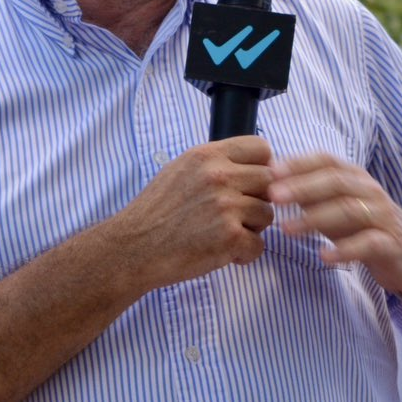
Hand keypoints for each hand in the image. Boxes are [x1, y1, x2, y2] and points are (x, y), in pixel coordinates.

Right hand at [107, 137, 273, 287]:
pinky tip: (221, 252)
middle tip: (235, 215)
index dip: (261, 166)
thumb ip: (214, 164)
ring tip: (223, 234)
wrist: (134, 247)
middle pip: (268, 182)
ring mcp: (226, 207)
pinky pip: (259, 245)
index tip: (250, 183)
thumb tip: (247, 167)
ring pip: (266, 214)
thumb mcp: (179, 170)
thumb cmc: (154, 213)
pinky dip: (243, 254)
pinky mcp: (230, 237)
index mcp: (207, 156)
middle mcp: (219, 177)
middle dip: (257, 199)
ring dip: (251, 228)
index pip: (260, 148)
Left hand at [267, 153, 401, 298]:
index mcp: (354, 177)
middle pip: (336, 181)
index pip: (326, 160)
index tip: (270, 170)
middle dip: (302, 186)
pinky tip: (324, 256)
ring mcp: (383, 216)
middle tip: (273, 196)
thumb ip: (309, 195)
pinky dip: (345, 250)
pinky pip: (369, 243)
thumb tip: (270, 182)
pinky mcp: (392, 244)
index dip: (298, 163)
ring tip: (288, 230)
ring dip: (316, 218)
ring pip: (350, 209)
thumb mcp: (335, 207)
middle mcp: (369, 191)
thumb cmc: (365, 227)